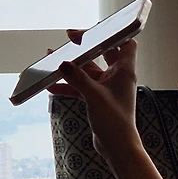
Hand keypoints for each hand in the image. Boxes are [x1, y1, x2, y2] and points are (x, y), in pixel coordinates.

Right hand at [47, 31, 141, 161]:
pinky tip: (52, 86)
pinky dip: (69, 86)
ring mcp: (108, 88)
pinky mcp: (99, 99)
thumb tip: (63, 63)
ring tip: (52, 62)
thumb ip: (78, 78)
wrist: (117, 146)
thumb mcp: (93, 96)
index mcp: (125, 71)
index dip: (111, 34)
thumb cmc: (115, 122)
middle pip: (102, 54)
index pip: (125, 42)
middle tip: (69, 42)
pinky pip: (82, 87)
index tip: (92, 32)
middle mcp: (118, 77)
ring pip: (88, 72)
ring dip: (72, 68)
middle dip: (85, 48)